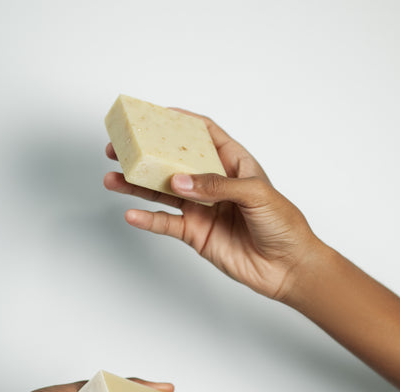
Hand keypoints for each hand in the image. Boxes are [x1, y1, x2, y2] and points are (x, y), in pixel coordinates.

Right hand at [104, 111, 322, 300]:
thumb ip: (216, 186)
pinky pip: (167, 224)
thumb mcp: (256, 195)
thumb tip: (179, 181)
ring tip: (113, 178)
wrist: (286, 268)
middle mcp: (214, 184)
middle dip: (147, 155)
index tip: (154, 115)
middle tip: (120, 149)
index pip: (204, 135)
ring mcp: (202, 209)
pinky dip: (148, 220)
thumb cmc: (284, 225)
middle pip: (175, 162)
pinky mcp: (196, 234)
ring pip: (163, 193)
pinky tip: (130, 214)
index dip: (180, 122)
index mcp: (234, 163)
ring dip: (138, 187)